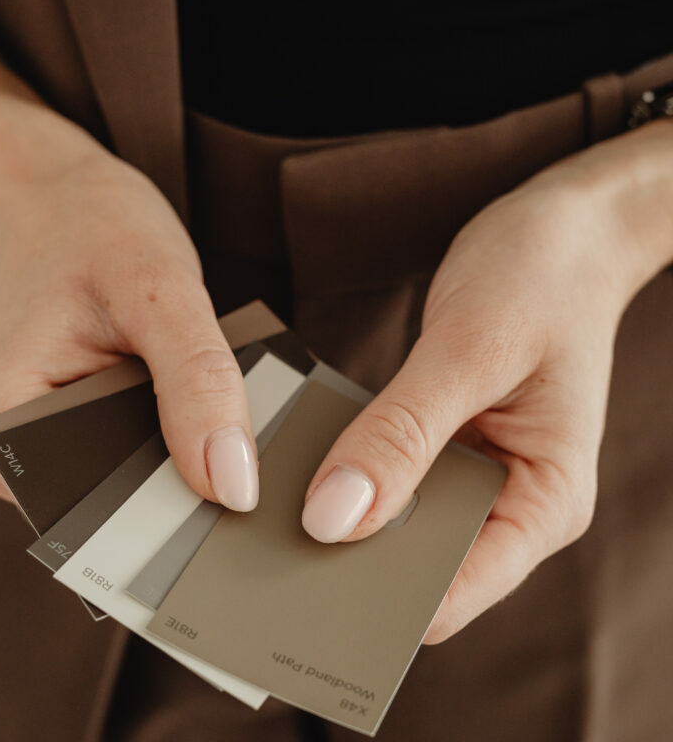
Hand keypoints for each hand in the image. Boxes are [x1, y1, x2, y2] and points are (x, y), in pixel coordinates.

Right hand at [0, 148, 259, 511]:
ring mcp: (38, 445)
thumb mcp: (159, 291)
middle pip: (117, 506)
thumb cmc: (94, 228)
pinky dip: (176, 434)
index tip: (241, 506)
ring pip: (133, 484)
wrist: (63, 201)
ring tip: (213, 406)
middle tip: (239, 440)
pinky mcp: (69, 431)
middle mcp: (5, 452)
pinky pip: (136, 455)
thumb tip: (230, 485)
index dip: (175, 511)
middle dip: (185, 478)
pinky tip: (196, 403)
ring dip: (184, 453)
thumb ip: (197, 383)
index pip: (98, 515)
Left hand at [300, 120, 672, 642]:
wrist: (564, 229)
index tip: (296, 586)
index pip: (456, 593)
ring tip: (272, 503)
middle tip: (266, 543)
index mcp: (544, 500)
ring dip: (343, 511)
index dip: (378, 601)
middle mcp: (509, 501)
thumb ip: (402, 435)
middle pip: (419, 567)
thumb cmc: (541, 279)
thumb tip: (333, 517)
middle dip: (350, 558)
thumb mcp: (469, 351)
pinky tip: (303, 459)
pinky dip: (350, 470)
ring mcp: (475, 473)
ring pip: (397, 524)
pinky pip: (389, 474)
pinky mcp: (444, 443)